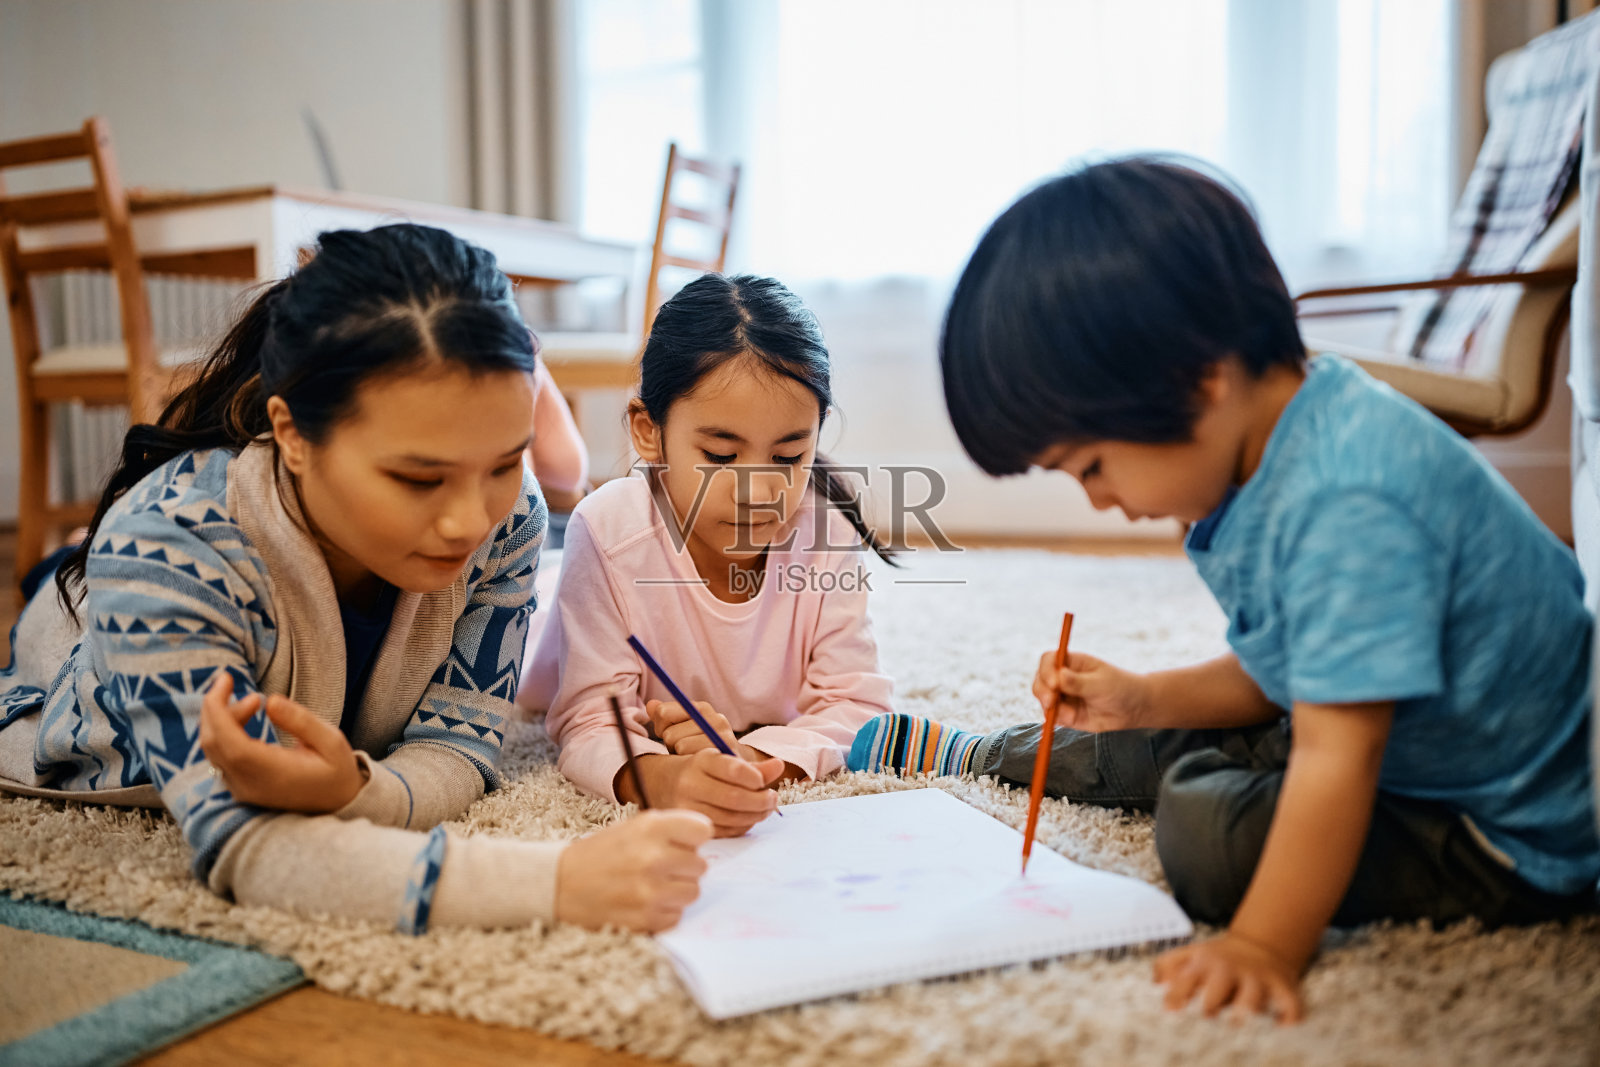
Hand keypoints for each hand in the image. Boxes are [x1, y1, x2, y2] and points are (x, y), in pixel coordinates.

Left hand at [198, 671, 365, 812]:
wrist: (338, 805)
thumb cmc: (337, 771)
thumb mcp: (331, 741)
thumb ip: (301, 721)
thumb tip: (270, 700)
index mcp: (272, 773)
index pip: (229, 741)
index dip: (218, 709)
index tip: (225, 678)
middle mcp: (249, 784)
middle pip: (214, 743)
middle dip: (216, 707)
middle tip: (234, 682)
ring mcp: (241, 789)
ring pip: (214, 749)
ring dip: (222, 719)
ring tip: (254, 702)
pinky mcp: (240, 788)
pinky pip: (220, 757)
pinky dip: (225, 732)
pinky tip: (246, 719)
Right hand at [555, 810, 712, 931]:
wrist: (558, 884)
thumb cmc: (600, 853)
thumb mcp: (632, 827)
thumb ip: (670, 828)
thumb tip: (705, 840)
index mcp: (651, 827)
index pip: (703, 830)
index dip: (693, 838)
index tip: (682, 842)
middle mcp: (653, 857)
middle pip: (700, 865)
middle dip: (683, 867)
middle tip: (660, 868)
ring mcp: (650, 891)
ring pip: (693, 892)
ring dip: (677, 891)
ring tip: (652, 886)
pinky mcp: (645, 920)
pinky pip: (677, 916)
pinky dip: (664, 912)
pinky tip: (643, 903)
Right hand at [644, 748, 783, 836]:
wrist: (662, 784)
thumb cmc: (701, 771)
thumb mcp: (721, 761)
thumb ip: (752, 767)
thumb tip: (780, 766)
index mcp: (700, 761)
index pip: (732, 768)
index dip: (754, 777)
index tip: (763, 781)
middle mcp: (690, 784)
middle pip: (734, 797)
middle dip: (761, 801)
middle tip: (773, 799)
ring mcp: (688, 808)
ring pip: (731, 817)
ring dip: (755, 815)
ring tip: (765, 808)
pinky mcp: (690, 826)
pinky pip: (724, 831)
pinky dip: (742, 827)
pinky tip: (749, 819)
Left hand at [646, 699, 756, 758]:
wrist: (733, 762)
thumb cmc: (699, 744)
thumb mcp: (680, 728)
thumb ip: (664, 716)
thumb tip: (650, 705)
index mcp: (702, 707)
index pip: (664, 712)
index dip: (661, 726)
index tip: (669, 732)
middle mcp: (714, 718)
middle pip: (669, 733)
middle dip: (671, 744)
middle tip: (683, 749)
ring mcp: (722, 736)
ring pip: (680, 746)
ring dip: (681, 756)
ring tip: (692, 757)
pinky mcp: (725, 753)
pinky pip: (694, 759)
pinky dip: (691, 763)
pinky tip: (698, 764)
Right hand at [1032, 650, 1151, 732]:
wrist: (1133, 709)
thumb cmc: (1120, 689)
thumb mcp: (1101, 684)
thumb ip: (1078, 682)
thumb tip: (1059, 675)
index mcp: (1072, 662)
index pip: (1049, 660)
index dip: (1046, 670)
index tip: (1054, 683)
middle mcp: (1063, 677)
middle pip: (1040, 680)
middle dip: (1043, 691)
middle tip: (1051, 702)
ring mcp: (1063, 695)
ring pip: (1043, 699)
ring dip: (1051, 708)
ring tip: (1071, 714)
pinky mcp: (1065, 713)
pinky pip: (1052, 716)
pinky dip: (1058, 718)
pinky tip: (1073, 719)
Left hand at [1153, 932, 1304, 1023]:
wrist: (1260, 947)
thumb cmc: (1217, 961)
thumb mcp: (1190, 955)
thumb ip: (1168, 966)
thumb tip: (1155, 983)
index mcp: (1204, 963)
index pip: (1185, 979)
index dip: (1176, 996)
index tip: (1169, 1013)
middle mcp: (1230, 970)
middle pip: (1217, 987)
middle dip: (1209, 1004)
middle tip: (1205, 1018)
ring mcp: (1257, 978)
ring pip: (1252, 997)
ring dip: (1246, 1010)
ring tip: (1239, 1023)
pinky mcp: (1283, 987)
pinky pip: (1290, 1003)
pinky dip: (1289, 1017)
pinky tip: (1281, 1027)